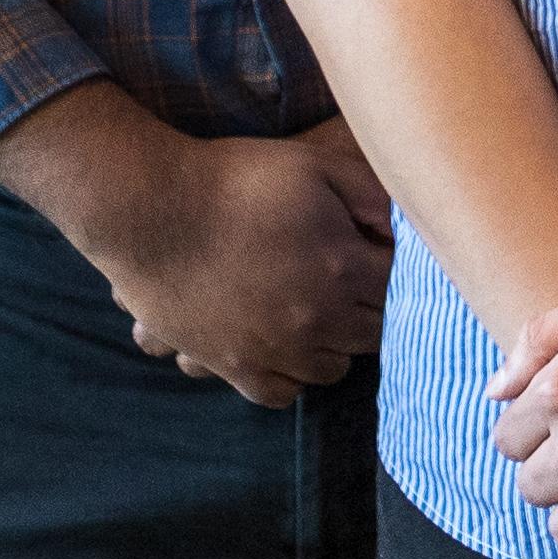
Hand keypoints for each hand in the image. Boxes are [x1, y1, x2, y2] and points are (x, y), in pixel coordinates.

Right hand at [0, 91, 394, 408]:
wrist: (152, 210)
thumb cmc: (237, 179)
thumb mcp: (317, 165)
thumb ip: (371, 196)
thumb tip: (405, 226)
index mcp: (343, 266)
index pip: (401, 286)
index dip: (404, 270)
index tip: (392, 257)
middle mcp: (315, 317)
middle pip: (375, 332)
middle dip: (378, 308)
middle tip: (365, 286)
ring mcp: (272, 348)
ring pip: (334, 369)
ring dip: (341, 343)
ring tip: (332, 314)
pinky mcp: (231, 366)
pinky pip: (280, 393)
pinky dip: (294, 377)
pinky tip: (293, 347)